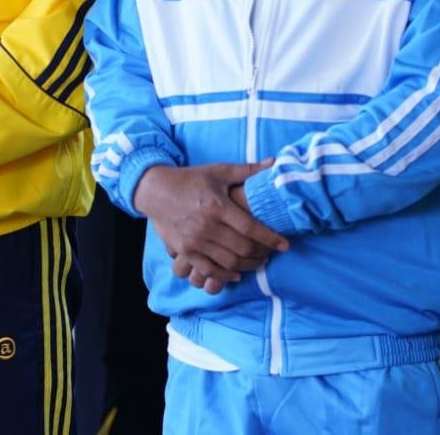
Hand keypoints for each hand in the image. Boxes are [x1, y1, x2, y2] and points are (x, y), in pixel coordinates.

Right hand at [135, 161, 286, 291]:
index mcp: (217, 205)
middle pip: (243, 249)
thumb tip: (273, 163)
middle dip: (262, 254)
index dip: (271, 238)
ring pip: (229, 262)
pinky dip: (225, 276)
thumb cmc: (189, 179)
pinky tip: (236, 274)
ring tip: (258, 262)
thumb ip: (246, 171)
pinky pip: (209, 270)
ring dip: (248, 266)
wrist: (154, 190)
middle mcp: (206, 226)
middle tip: (271, 253)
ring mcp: (194, 241)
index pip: (251, 227)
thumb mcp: (217, 171)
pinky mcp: (184, 250)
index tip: (285, 245)